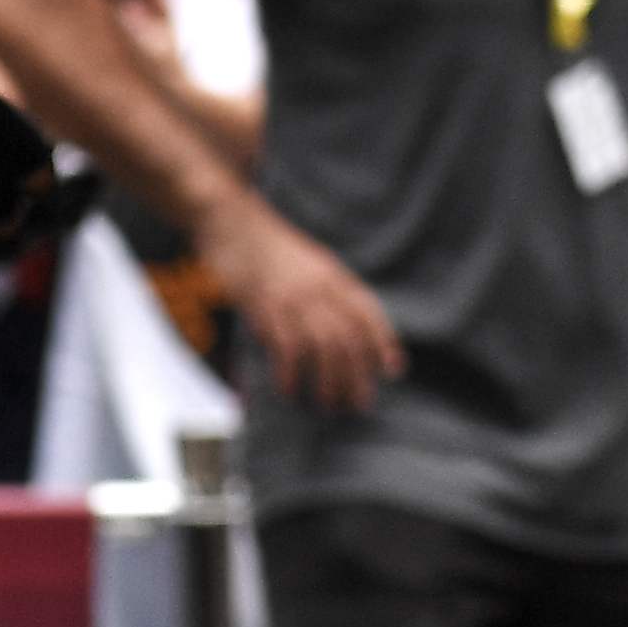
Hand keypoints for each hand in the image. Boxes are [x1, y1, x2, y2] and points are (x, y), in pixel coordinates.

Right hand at [216, 213, 399, 408]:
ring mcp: (292, 297)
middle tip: (358, 403)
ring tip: (328, 404)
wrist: (234, 222)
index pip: (368, 314)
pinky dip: (290, 372)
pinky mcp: (264, 306)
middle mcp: (319, 288)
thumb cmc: (270, 247)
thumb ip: (330, 289)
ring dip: (328, 381)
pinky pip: (285, 346)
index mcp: (333, 276)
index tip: (393, 370)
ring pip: (323, 347)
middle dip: (357, 375)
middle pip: (349, 338)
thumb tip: (347, 325)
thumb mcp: (311, 261)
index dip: (384, 343)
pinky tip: (290, 390)